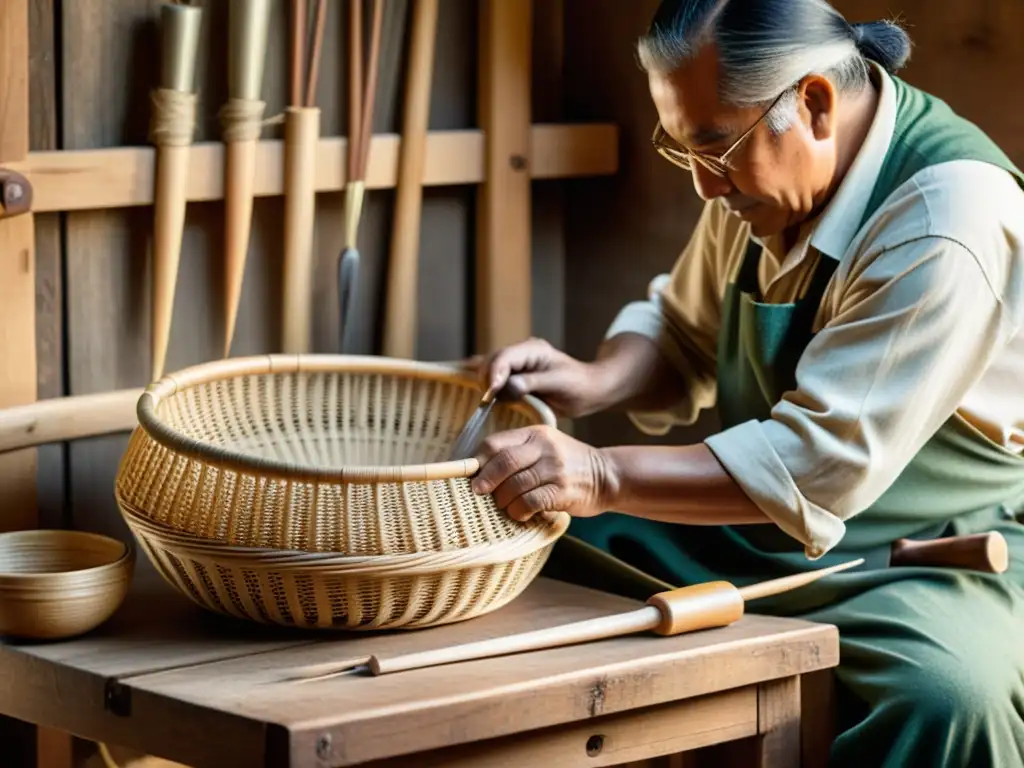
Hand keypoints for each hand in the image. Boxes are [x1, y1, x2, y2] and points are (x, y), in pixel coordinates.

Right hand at [462, 337, 611, 417]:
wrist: (590, 390)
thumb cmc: (579, 387)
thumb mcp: (559, 384)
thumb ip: (532, 383)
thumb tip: (507, 387)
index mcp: (533, 350)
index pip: (505, 356)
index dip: (494, 373)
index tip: (491, 392)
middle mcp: (521, 353)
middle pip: (492, 361)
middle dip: (486, 379)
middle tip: (487, 400)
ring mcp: (516, 364)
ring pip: (489, 368)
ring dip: (484, 383)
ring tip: (484, 400)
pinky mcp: (514, 375)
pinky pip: (493, 375)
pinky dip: (482, 381)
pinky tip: (467, 384)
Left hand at [470, 425, 614, 521]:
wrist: (608, 475)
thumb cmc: (568, 464)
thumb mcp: (546, 447)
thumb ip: (518, 453)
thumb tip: (478, 471)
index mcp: (535, 434)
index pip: (496, 443)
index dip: (478, 460)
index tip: (470, 475)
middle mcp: (544, 448)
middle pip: (503, 462)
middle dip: (485, 480)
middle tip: (478, 492)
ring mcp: (555, 469)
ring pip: (514, 485)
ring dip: (502, 500)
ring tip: (504, 506)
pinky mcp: (562, 491)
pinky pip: (529, 502)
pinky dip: (518, 511)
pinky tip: (520, 514)